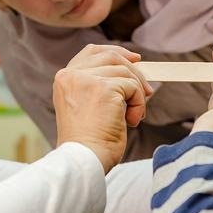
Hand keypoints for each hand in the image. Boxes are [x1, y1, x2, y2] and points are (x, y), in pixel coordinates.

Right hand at [53, 44, 152, 172]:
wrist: (84, 160)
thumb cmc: (87, 142)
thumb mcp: (85, 106)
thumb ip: (98, 86)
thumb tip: (132, 72)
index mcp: (65, 79)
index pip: (92, 52)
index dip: (116, 53)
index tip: (134, 59)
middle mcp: (72, 75)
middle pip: (111, 57)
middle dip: (134, 71)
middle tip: (147, 90)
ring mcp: (87, 80)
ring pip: (125, 73)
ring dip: (137, 94)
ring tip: (132, 116)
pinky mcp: (105, 89)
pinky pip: (133, 87)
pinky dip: (138, 104)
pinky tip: (131, 121)